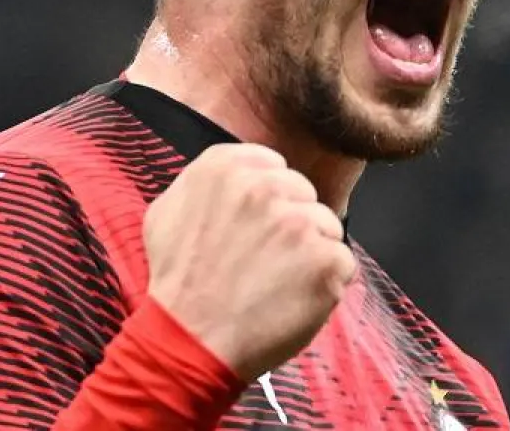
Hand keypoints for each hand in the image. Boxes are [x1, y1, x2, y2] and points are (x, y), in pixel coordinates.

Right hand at [143, 143, 356, 378]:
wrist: (190, 342)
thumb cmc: (178, 283)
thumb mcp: (167, 212)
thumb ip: (206, 180)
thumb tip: (240, 171)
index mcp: (225, 167)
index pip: (275, 167)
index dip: (269, 200)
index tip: (254, 228)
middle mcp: (265, 187)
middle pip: (304, 194)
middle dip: (291, 223)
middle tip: (263, 259)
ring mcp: (300, 223)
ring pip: (326, 226)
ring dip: (310, 251)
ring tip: (275, 281)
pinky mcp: (327, 259)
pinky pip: (342, 260)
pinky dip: (326, 282)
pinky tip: (293, 298)